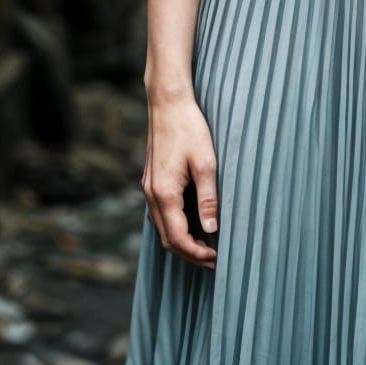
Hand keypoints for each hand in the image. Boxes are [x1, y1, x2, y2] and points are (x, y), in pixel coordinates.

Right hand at [142, 94, 219, 267]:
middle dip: (190, 253)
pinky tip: (193, 224)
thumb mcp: (206, 163)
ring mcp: (149, 188)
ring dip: (182, 242)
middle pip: (167, 239)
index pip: (177, 238)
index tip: (217, 259)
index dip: (196, 253)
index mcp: (164, 193)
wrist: (167, 103)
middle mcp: (151, 195)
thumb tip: (212, 229)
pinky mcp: (152, 181)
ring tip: (206, 247)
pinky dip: (175, 226)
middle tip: (214, 261)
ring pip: (162, 228)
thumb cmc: (189, 128)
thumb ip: (208, 198)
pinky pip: (161, 214)